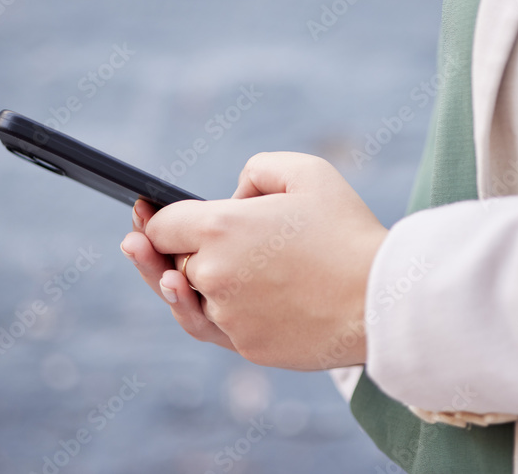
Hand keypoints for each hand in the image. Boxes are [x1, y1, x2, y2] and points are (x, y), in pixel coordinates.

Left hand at [120, 152, 387, 369]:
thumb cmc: (347, 231)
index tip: (142, 214)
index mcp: (221, 227)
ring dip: (185, 286)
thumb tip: (235, 196)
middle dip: (166, 251)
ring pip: (190, 300)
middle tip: (135, 244)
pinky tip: (209, 301)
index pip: (162, 225)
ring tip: (167, 276)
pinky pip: (218, 328)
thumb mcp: (306, 172)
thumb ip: (257, 170)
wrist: (382, 299)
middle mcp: (214, 274)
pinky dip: (215, 313)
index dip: (151, 218)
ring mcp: (229, 315)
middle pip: (170, 263)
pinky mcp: (248, 346)